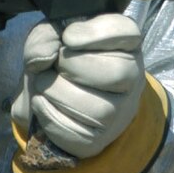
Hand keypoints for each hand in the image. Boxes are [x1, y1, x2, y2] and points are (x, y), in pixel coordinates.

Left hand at [11, 14, 144, 158]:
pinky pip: (77, 133)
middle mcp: (131, 78)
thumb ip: (44, 37)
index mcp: (124, 44)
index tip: (68, 36)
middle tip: (56, 63)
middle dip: (74, 65)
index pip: (127, 32)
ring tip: (45, 84)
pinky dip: (49, 115)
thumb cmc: (56, 59)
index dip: (96, 33)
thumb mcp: (47, 37)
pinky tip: (43, 103)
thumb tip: (47, 56)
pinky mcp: (98, 140)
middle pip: (118, 72)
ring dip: (57, 92)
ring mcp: (118, 113)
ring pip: (99, 109)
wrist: (45, 98)